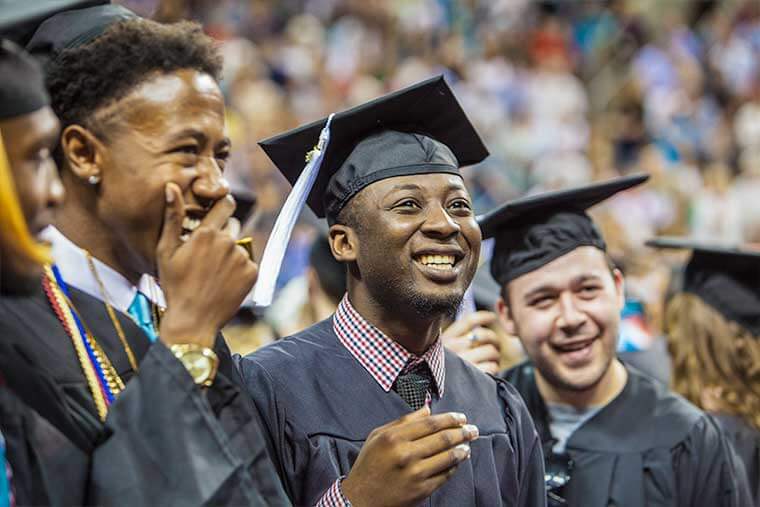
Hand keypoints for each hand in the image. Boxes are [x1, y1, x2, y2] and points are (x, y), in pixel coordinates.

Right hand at [157, 183, 256, 347]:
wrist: (192, 320)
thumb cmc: (174, 285)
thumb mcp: (167, 250)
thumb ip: (172, 216)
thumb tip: (171, 187)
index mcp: (206, 234)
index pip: (226, 204)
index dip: (222, 205)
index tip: (218, 210)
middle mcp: (228, 243)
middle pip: (232, 225)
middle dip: (221, 234)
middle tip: (206, 255)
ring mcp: (242, 258)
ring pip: (239, 246)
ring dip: (229, 253)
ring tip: (212, 272)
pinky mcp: (252, 273)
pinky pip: (247, 263)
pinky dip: (238, 269)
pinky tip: (223, 281)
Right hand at [341, 406, 477, 506]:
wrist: (360, 499)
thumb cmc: (368, 465)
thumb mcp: (378, 436)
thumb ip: (403, 421)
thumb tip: (427, 410)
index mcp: (394, 438)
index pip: (431, 423)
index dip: (450, 419)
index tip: (461, 417)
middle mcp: (406, 454)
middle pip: (443, 438)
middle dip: (462, 432)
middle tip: (472, 429)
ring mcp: (415, 474)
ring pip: (448, 457)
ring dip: (462, 449)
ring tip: (468, 444)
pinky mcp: (421, 490)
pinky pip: (445, 475)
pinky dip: (454, 466)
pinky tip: (457, 460)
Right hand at [441, 311, 501, 373]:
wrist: (437, 398)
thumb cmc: (446, 371)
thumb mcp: (444, 351)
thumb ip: (457, 337)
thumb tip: (477, 323)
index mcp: (446, 339)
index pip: (469, 320)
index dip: (484, 316)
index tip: (493, 317)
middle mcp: (453, 349)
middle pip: (483, 335)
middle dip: (495, 340)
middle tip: (496, 347)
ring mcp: (462, 363)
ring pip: (490, 350)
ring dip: (496, 356)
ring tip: (493, 361)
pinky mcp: (472, 377)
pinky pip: (492, 366)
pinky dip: (494, 368)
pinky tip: (489, 372)